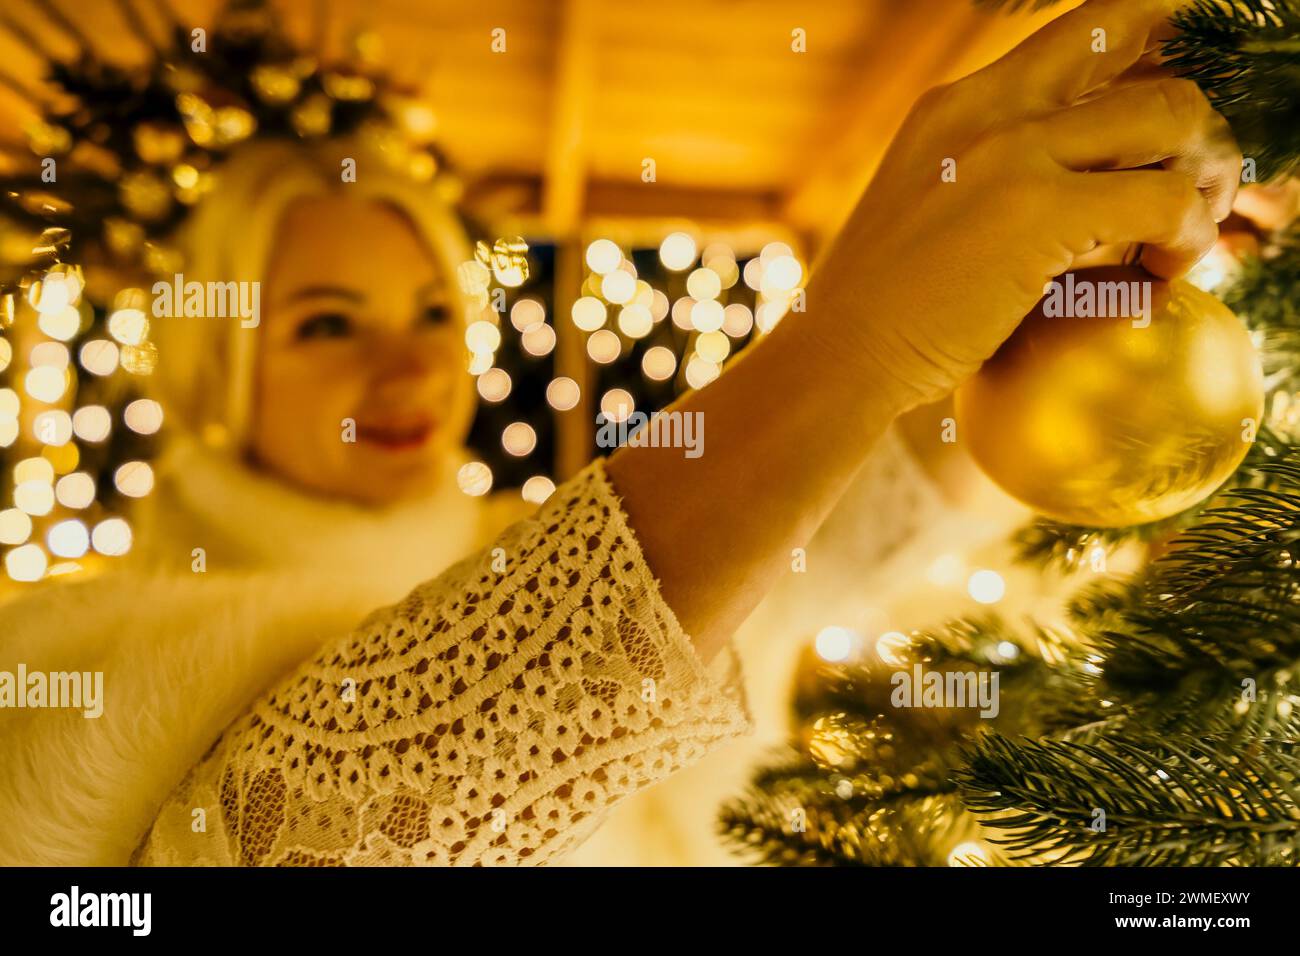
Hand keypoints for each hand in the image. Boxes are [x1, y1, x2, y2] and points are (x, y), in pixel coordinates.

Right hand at [812, 0, 1241, 407]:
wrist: (835, 359)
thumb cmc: (881, 312)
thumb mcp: (932, 213)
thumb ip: (999, 181)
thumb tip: (1089, 200)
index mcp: (957, 102)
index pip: (1084, 36)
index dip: (1148, 64)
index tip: (1163, 133)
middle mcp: (987, 105)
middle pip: (1143, 59)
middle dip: (1191, 128)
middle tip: (1188, 193)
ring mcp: (1013, 151)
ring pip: (1173, 116)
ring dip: (1200, 178)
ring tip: (1179, 240)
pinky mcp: (1041, 211)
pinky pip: (1167, 201)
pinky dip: (1187, 240)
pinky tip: (1161, 277)